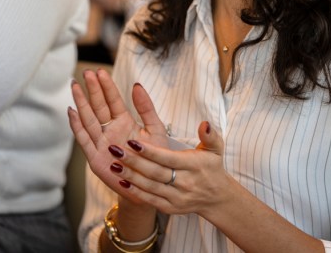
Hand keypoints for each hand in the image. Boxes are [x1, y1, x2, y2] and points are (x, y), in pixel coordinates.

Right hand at [68, 69, 168, 202]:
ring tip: (75, 86)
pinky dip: (77, 126)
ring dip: (81, 103)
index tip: (100, 72)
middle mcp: (111, 130)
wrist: (151, 186)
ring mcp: (101, 143)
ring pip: (89, 119)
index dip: (107, 87)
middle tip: (86, 73)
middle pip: (99, 106)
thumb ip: (146, 108)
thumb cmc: (155, 158)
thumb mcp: (156, 130)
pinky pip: (84, 139)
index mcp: (125, 122)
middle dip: (92, 90)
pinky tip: (71, 112)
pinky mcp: (95, 158)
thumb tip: (137, 85)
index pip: (114, 100)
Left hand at [105, 120, 231, 216]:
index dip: (149, 151)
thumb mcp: (215, 148)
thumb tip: (204, 124)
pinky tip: (121, 181)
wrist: (216, 197)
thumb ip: (209, 135)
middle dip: (133, 161)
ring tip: (114, 164)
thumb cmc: (212, 167)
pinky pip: (149, 199)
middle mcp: (185, 183)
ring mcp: (176, 197)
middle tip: (115, 150)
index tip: (132, 142)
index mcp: (193, 165)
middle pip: (155, 172)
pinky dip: (135, 191)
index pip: (167, 158)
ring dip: (130, 176)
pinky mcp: (170, 207)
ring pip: (149, 186)